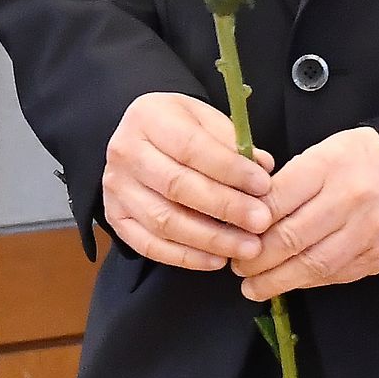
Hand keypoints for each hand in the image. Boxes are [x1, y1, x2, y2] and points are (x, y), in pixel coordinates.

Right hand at [102, 92, 275, 271]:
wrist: (140, 137)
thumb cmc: (178, 126)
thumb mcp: (204, 118)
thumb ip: (233, 141)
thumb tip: (263, 166)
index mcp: (148, 117)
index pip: (192, 147)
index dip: (230, 169)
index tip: (263, 186)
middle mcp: (125, 152)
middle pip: (177, 186)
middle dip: (225, 207)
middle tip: (261, 222)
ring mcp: (116, 188)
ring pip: (164, 221)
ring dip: (210, 239)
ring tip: (247, 247)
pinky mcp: (115, 218)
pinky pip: (150, 246)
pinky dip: (185, 257)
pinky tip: (217, 259)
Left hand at [230, 125, 378, 298]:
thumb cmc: (369, 157)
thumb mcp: (330, 150)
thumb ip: (296, 179)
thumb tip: (256, 211)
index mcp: (332, 164)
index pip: (278, 198)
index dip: (249, 222)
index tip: (233, 233)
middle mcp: (350, 199)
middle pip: (290, 237)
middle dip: (256, 259)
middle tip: (238, 267)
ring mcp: (369, 232)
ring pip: (312, 265)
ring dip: (277, 281)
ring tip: (254, 286)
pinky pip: (337, 276)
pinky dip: (309, 282)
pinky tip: (290, 283)